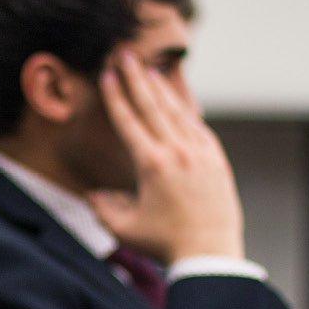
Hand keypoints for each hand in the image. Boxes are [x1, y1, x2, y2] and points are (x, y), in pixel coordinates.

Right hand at [88, 51, 244, 263]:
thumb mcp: (124, 228)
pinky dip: (186, 107)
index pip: (129, 121)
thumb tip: (93, 194)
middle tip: (126, 54)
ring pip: (178, 111)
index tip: (108, 75)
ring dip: (162, 88)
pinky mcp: (216, 160)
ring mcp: (200, 153)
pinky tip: (179, 98)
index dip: (116, 97)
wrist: (211, 254)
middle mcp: (178, 152)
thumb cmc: (165, 244)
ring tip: (151, 69)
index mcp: (152, 165)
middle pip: (153, 106)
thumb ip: (103, 207)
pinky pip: (198, 125)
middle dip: (137, 78)